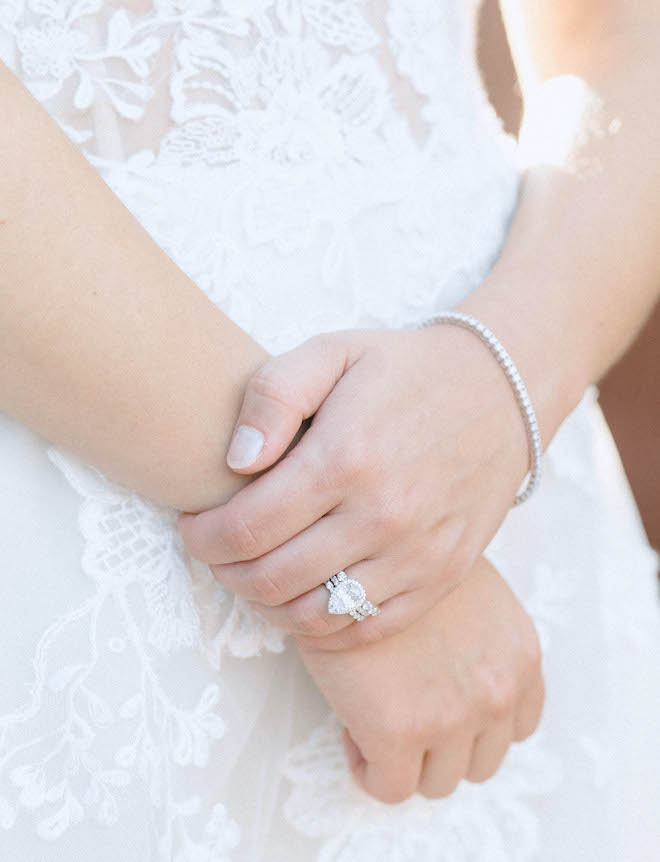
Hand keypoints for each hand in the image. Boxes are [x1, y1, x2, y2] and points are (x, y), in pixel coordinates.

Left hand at [178, 324, 529, 648]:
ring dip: (266, 605)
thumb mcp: (333, 352)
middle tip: (215, 553)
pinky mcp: (441, 578)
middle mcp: (382, 516)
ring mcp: (417, 555)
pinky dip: (322, 625)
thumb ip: (273, 396)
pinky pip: (366, 629)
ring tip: (253, 574)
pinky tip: (304, 596)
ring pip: (314, 616)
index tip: (191, 527)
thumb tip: (235, 461)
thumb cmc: (405, 370)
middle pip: (271, 580)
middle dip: (224, 573)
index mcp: (345, 458)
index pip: (245, 529)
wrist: (501, 394)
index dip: (202, 538)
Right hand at [296, 556, 544, 802]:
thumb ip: (477, 629)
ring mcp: (453, 715)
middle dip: (441, 745)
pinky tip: (352, 733)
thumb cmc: (398, 553)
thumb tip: (452, 659)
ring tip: (374, 722)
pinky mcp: (399, 732)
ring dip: (409, 760)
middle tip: (401, 713)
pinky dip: (371, 771)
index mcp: (521, 653)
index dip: (472, 720)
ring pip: (439, 781)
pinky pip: (391, 787)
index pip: (519, 723)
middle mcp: (499, 690)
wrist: (349, 546)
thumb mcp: (462, 580)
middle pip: (480, 760)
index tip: (435, 703)